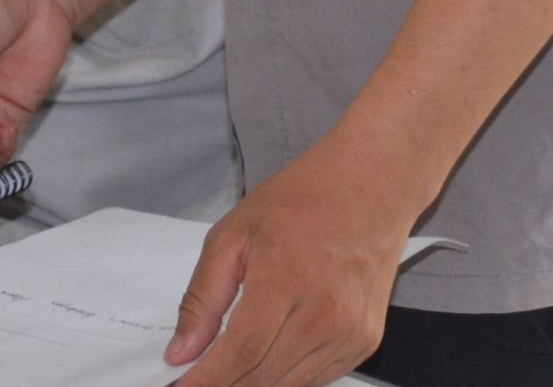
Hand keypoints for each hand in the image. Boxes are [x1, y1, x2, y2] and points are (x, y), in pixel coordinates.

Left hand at [164, 130, 427, 385]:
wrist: (371, 186)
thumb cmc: (303, 199)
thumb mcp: (234, 234)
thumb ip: (203, 297)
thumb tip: (181, 351)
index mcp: (287, 278)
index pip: (241, 351)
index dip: (206, 380)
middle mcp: (325, 313)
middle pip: (262, 378)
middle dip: (223, 386)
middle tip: (196, 379)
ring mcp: (350, 332)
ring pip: (287, 386)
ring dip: (252, 385)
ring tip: (227, 369)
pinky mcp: (365, 342)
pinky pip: (316, 379)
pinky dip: (284, 377)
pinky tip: (268, 358)